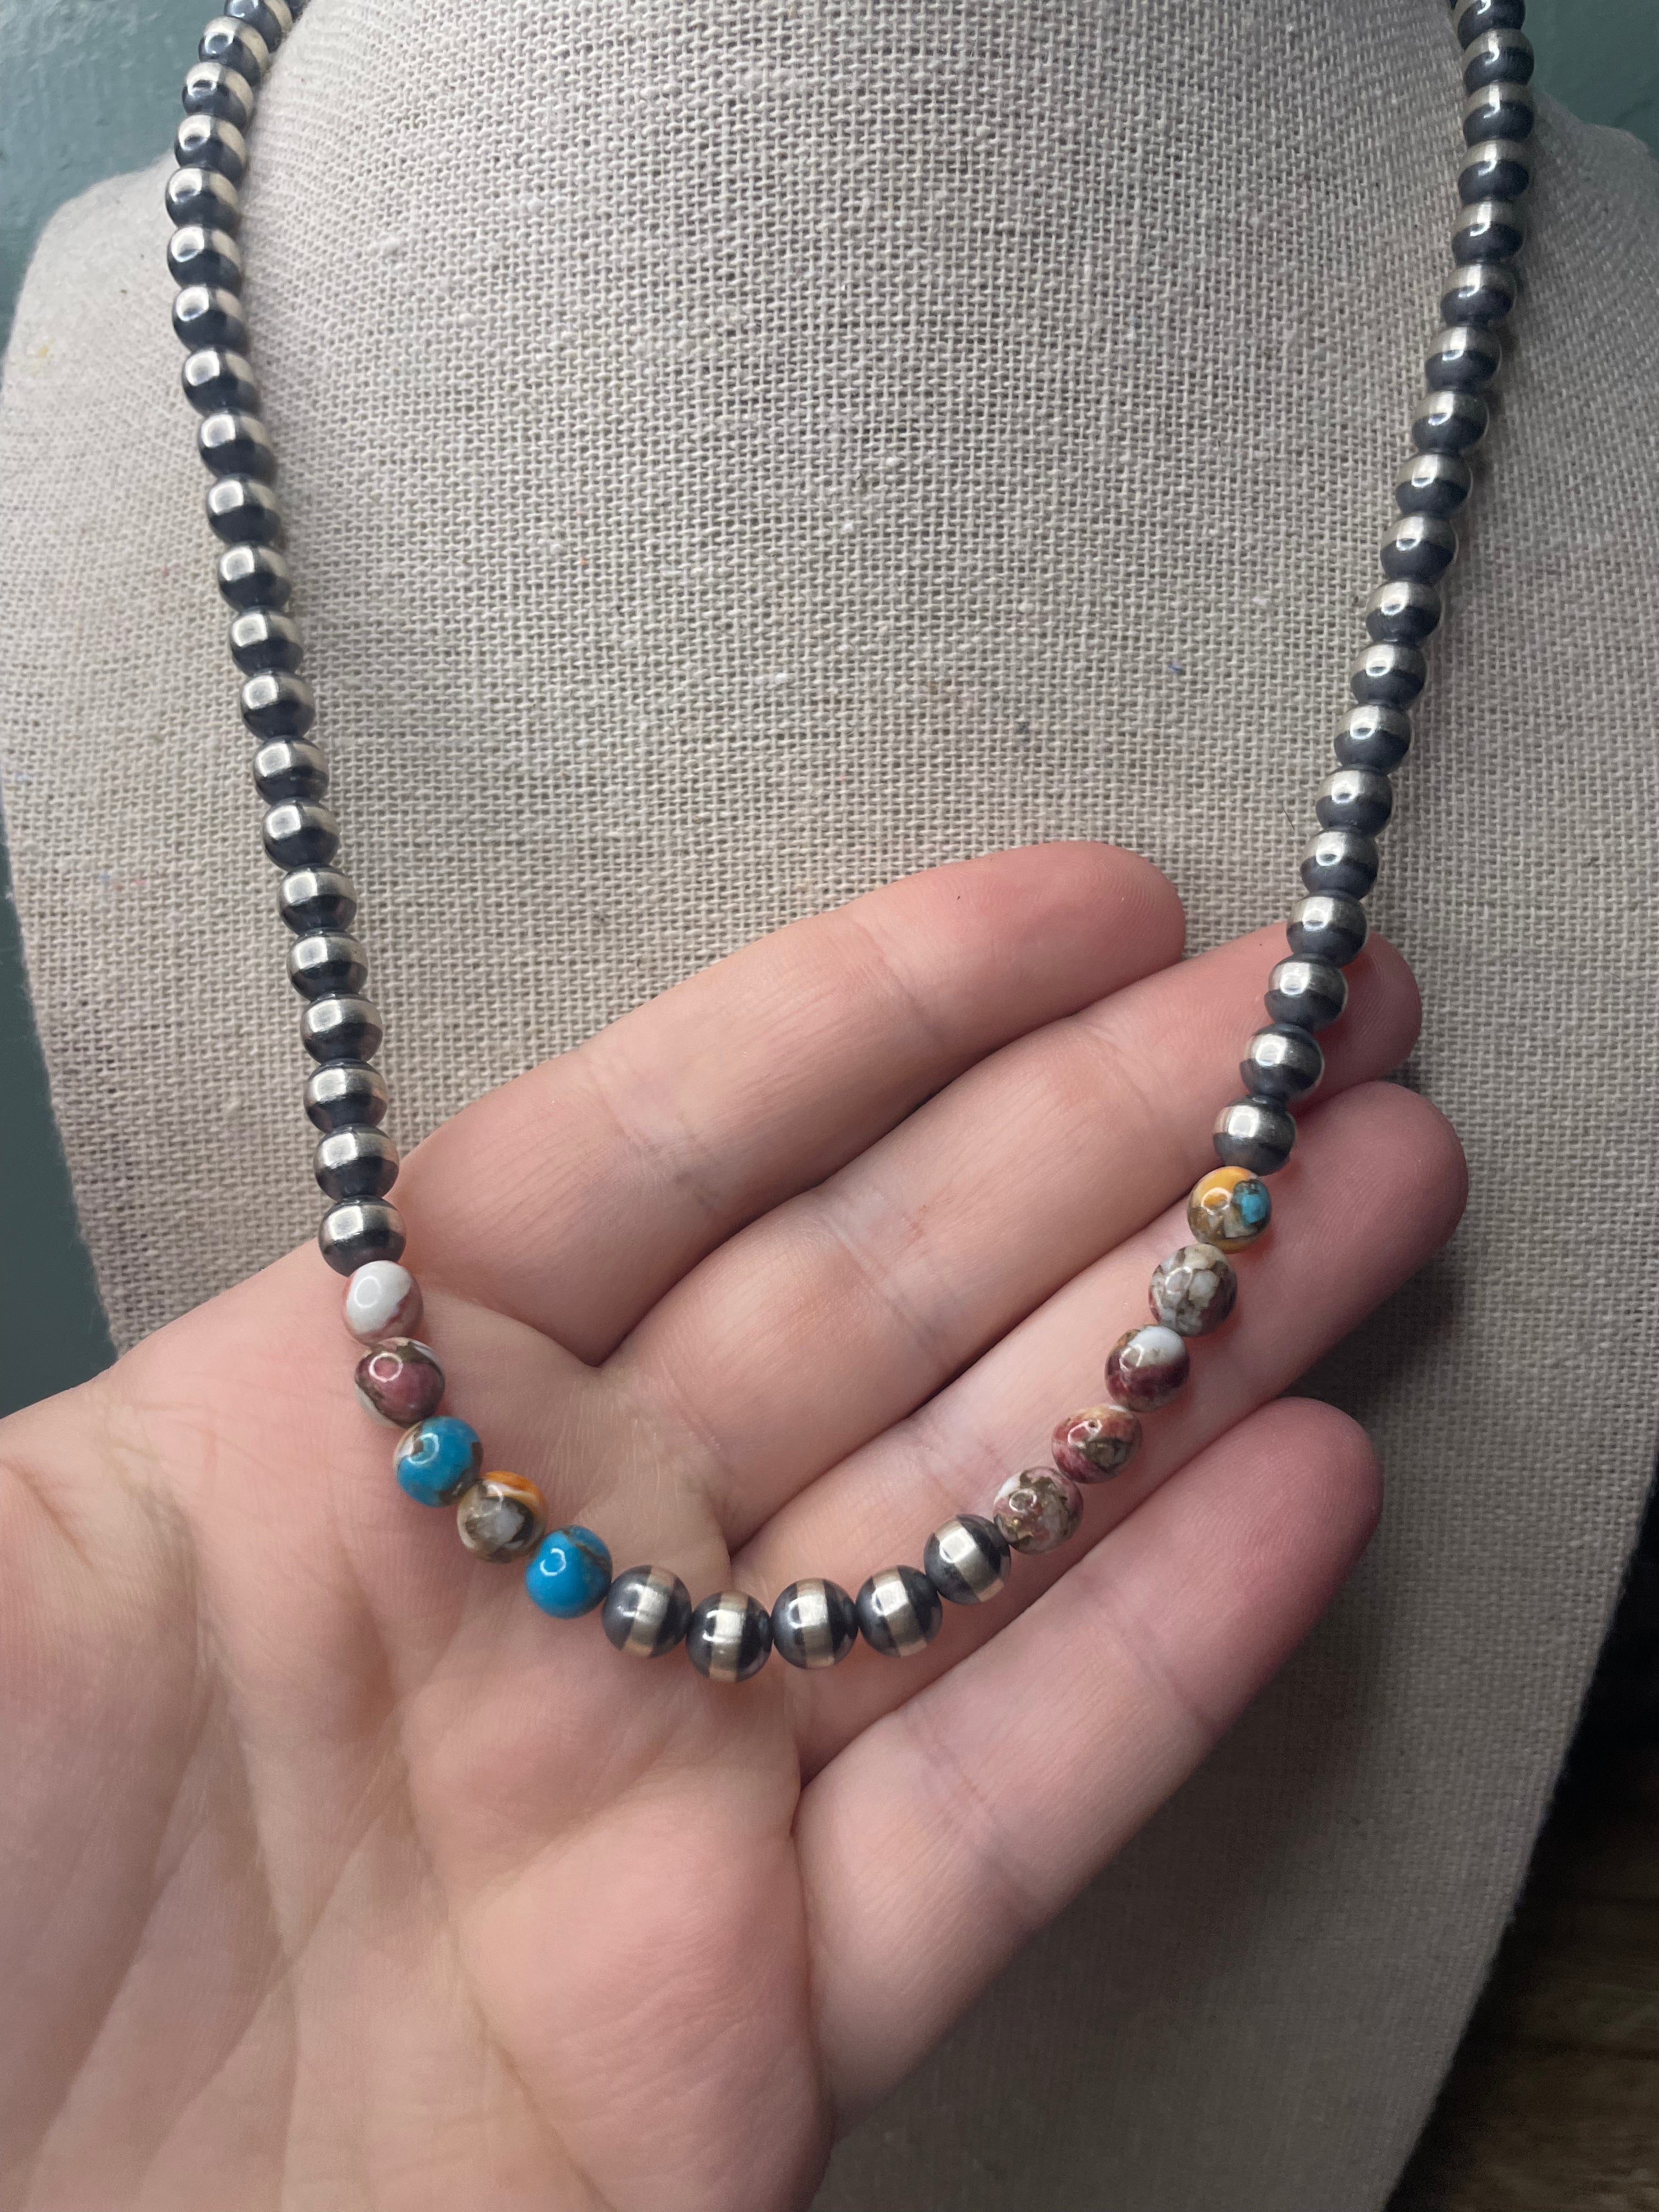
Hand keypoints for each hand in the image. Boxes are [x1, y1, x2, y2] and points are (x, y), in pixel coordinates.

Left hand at [0, 844, 1462, 2211]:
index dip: (887, 1012)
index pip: (676, 1146)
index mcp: (354, 1431)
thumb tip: (142, 1144)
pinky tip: (1287, 1494)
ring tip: (1352, 1190)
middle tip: (1297, 1016)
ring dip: (1186, 1350)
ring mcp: (668, 1790)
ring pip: (983, 1519)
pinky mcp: (749, 2026)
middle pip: (885, 1302)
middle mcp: (548, 1581)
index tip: (1079, 915)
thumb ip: (92, 1392)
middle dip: (1109, 1142)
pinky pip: (994, 1810)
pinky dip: (1157, 1658)